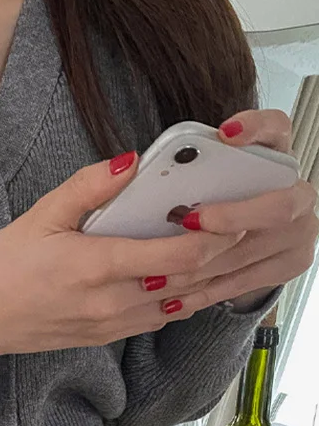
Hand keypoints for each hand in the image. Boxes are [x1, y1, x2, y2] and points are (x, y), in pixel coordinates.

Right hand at [0, 153, 243, 366]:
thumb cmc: (2, 267)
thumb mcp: (39, 216)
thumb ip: (88, 186)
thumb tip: (131, 161)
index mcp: (96, 266)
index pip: (177, 256)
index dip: (213, 236)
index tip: (227, 214)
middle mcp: (112, 301)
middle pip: (189, 282)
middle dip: (220, 256)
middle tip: (240, 227)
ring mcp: (111, 324)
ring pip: (179, 305)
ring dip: (205, 280)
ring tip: (222, 253)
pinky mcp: (107, 337)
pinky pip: (157, 320)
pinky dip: (180, 300)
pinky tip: (186, 281)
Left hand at [167, 110, 317, 313]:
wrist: (243, 235)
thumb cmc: (208, 197)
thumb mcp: (195, 174)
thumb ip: (174, 165)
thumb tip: (127, 164)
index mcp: (273, 156)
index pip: (277, 129)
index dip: (256, 128)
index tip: (225, 134)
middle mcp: (294, 191)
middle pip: (278, 203)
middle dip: (231, 215)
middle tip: (186, 219)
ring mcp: (297, 230)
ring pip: (253, 248)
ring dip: (204, 262)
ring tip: (161, 271)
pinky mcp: (288, 263)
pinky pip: (244, 281)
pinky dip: (204, 291)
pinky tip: (172, 297)